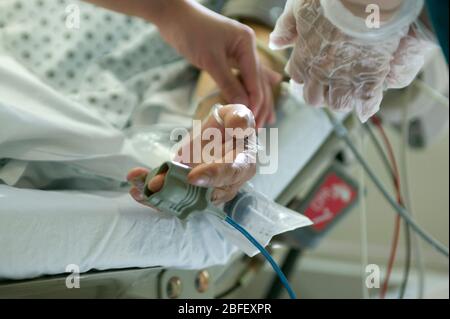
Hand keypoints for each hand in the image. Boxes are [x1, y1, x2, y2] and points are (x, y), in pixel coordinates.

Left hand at [128, 104, 256, 205]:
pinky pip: (171, 198)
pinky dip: (152, 197)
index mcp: (242, 164)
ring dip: (159, 196)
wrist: (217, 134)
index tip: (192, 177)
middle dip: (176, 190)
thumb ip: (240, 120)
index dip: (213, 176)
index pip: (231, 173)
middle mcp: (223, 184)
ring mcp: (203, 191)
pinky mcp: (186, 192)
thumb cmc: (230, 125)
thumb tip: (237, 127)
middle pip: (202, 194)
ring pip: (183, 199)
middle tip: (154, 184)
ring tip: (138, 187)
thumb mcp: (237, 115)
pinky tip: (136, 190)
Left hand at [156, 0, 280, 127]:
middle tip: (258, 129)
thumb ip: (229, 83)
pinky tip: (258, 102)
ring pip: (253, 82)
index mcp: (247, 44)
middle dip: (260, 106)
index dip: (255, 102)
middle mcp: (247, 48)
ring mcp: (239, 53)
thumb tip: (244, 107)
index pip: (256, 78)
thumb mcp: (211, 60)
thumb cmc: (191, 32)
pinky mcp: (229, 58)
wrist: (173, 16)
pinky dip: (248, 92)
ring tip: (267, 122)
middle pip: (259, 82)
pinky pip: (242, 78)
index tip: (252, 122)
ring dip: (258, 102)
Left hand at [270, 0, 430, 121]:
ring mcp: (346, 78)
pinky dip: (366, 107)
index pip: (297, 78)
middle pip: (314, 98)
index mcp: (304, 58)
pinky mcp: (370, 77)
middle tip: (327, 87)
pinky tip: (365, 109)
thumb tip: (275, 43)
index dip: (302, 77)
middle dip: (318, 94)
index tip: (308, 74)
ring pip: (338, 104)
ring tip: (347, 93)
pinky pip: (367, 101)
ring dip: (340, 100)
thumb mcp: (298, 7)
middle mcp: (322, 73)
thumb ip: (286, 27)